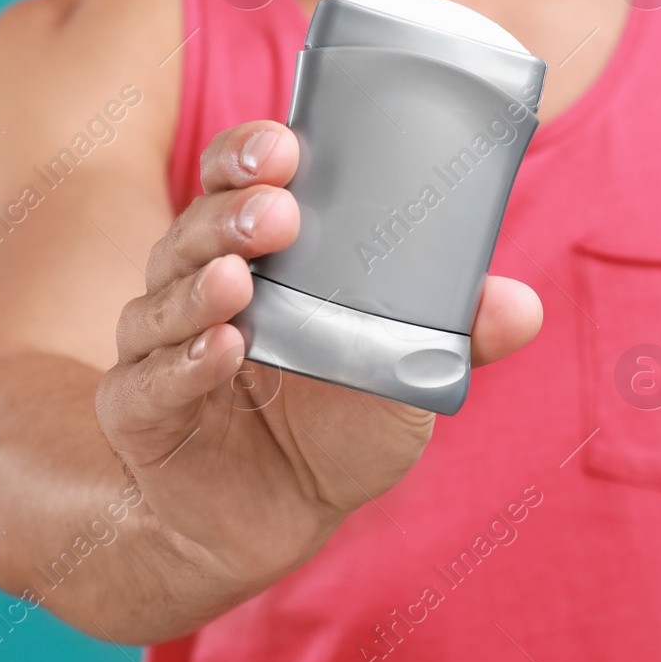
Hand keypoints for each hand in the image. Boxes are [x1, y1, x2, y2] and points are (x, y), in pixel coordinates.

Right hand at [95, 120, 542, 584]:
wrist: (277, 517)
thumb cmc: (337, 419)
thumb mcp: (402, 372)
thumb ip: (456, 336)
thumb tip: (522, 306)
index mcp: (258, 253)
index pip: (235, 182)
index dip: (248, 155)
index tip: (285, 144)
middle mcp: (198, 283)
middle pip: (196, 228)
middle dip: (231, 214)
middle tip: (277, 212)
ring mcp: (160, 345)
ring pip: (165, 298)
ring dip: (202, 283)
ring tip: (239, 279)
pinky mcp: (138, 412)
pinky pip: (151, 381)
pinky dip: (185, 362)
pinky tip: (220, 348)